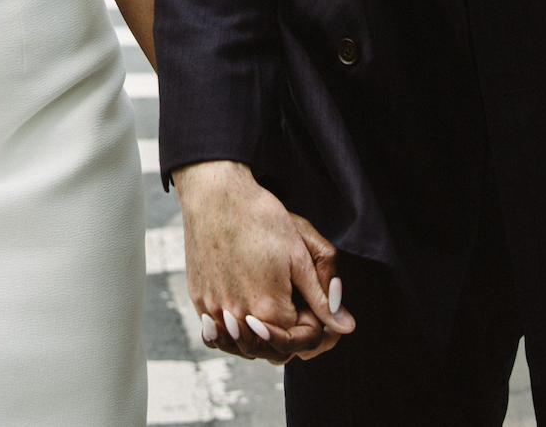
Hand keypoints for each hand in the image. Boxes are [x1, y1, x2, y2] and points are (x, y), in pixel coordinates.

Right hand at [173, 160, 352, 364]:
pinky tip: (241, 311)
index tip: (312, 307)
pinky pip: (216, 329)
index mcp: (270, 309)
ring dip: (258, 337)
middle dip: (285, 337)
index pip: (298, 341)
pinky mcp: (198, 298)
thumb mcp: (299, 257)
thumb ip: (322, 299)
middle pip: (269, 349)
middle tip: (293, 309)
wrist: (216, 195)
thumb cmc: (261, 219)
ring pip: (241, 344)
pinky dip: (231, 328)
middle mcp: (238, 316)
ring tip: (268, 317)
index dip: (311, 328)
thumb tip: (347, 326)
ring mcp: (214, 309)